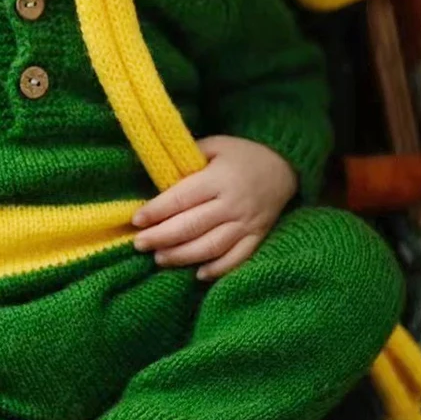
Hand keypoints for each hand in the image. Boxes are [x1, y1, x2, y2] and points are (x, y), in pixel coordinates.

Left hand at [133, 136, 296, 278]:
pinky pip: (237, 259)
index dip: (157, 211)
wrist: (284, 165)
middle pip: (192, 226)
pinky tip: (197, 274)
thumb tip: (155, 175)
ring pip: (212, 246)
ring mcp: (247, 223)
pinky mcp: (258, 237)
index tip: (136, 220)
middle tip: (139, 244)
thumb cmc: (241, 154)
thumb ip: (186, 158)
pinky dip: (218, 269)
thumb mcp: (214, 145)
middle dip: (162, 237)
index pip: (182, 198)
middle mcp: (232, 203)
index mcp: (218, 178)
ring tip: (159, 259)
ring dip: (183, 256)